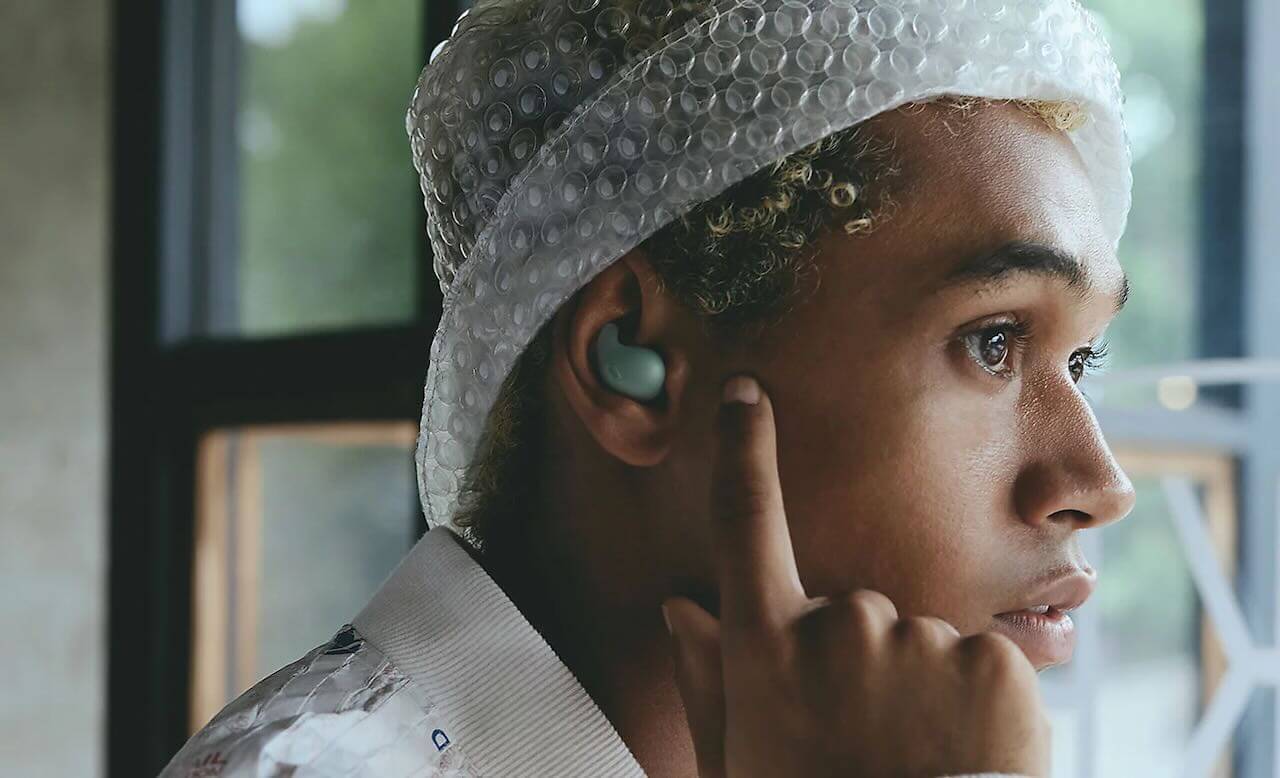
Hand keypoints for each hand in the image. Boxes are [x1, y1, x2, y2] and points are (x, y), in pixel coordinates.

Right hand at [662, 375, 1049, 777]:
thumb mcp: (736, 762)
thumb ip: (708, 679)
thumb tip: (680, 606)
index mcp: (768, 646)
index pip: (745, 524)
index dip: (743, 452)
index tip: (745, 394)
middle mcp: (838, 624)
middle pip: (853, 610)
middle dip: (862, 661)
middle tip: (870, 744)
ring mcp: (916, 638)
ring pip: (919, 640)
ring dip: (921, 687)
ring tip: (918, 760)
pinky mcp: (990, 659)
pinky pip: (979, 660)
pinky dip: (976, 703)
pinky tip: (961, 756)